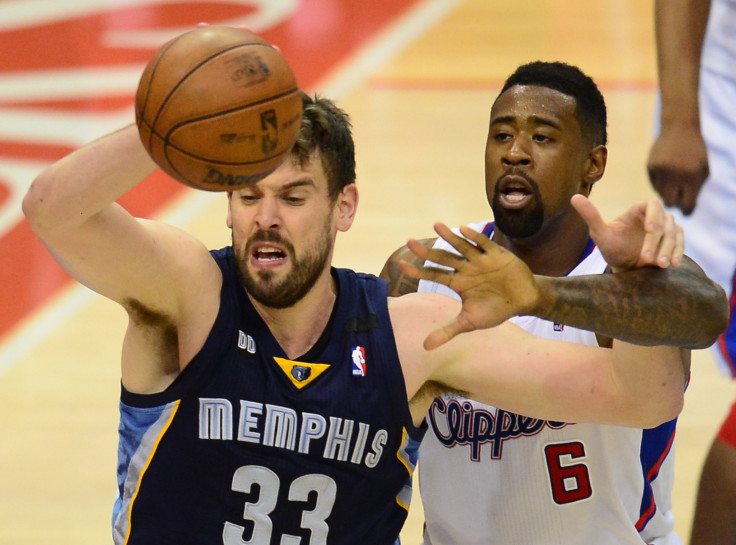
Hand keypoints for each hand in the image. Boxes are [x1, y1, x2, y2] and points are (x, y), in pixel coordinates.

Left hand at [399, 223, 538, 348]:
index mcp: (457, 282)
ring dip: (450, 237)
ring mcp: (480, 260)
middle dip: (427, 252)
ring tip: (436, 225)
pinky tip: (464, 229)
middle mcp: (465, 269)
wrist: (523, 301)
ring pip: (461, 247)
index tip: (400, 265)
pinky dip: (475, 238)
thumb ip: (447, 331)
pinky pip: (484, 244)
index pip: (433, 275)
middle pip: (443, 258)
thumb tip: (425, 347)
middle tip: (410, 243)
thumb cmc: (495, 310)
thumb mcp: (469, 322)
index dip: (418, 271)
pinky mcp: (497, 254)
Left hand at [571, 195, 683, 270]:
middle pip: (664, 223)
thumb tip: (574, 197)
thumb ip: (590, 216)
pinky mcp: (675, 242)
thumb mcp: (600, 235)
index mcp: (639, 210)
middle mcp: (656, 217)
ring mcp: (668, 229)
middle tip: (646, 258)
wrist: (625, 268)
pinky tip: (673, 264)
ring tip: (660, 265)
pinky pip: (681, 244)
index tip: (651, 230)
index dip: (654, 215)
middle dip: (656, 242)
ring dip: (668, 250)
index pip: (653, 205)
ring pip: (674, 234)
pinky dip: (679, 253)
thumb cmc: (612, 249)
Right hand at [647, 124, 708, 214]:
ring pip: (660, 194)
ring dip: (667, 191)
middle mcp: (675, 175)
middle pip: (670, 203)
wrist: (679, 128)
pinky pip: (654, 184)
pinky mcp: (650, 167)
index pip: (687, 204)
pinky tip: (666, 172)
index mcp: (692, 177)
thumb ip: (695, 190)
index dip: (687, 210)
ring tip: (673, 181)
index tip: (686, 210)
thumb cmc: (695, 152)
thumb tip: (685, 210)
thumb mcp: (702, 170)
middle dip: (675, 203)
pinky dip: (660, 182)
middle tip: (678, 197)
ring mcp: (661, 171)